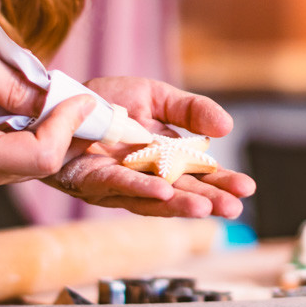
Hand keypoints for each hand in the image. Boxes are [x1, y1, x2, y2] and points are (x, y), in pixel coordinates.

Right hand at [0, 38, 97, 201]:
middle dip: (65, 131)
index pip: (42, 156)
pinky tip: (26, 115)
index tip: (84, 99)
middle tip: (78, 99)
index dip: (69, 127)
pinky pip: (13, 163)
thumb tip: (52, 96)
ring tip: (51, 102)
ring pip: (30, 166)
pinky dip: (28, 140)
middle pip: (41, 165)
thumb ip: (11, 80)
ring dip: (47, 135)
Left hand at [44, 76, 255, 217]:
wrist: (59, 98)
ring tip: (206, 209)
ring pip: (153, 198)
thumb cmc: (105, 101)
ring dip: (180, 204)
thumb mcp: (156, 97)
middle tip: (234, 209)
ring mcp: (118, 183)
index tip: (246, 189)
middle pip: (180, 192)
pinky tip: (163, 193)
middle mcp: (144, 177)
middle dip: (208, 200)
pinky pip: (118, 185)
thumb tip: (228, 128)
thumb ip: (192, 111)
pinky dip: (141, 189)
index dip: (221, 183)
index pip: (198, 175)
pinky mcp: (91, 179)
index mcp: (163, 159)